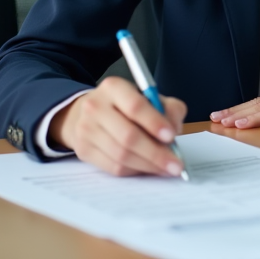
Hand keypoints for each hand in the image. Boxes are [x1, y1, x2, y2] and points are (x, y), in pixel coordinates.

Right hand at [48, 76, 187, 176]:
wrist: (91, 113)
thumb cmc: (126, 106)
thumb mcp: (149, 97)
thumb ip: (168, 108)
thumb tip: (175, 129)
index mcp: (114, 87)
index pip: (135, 106)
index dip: (154, 122)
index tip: (171, 136)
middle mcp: (95, 106)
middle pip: (128, 135)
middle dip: (156, 153)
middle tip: (175, 164)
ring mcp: (86, 129)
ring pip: (121, 155)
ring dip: (148, 165)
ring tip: (166, 168)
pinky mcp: (83, 150)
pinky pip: (113, 167)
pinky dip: (135, 170)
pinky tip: (149, 168)